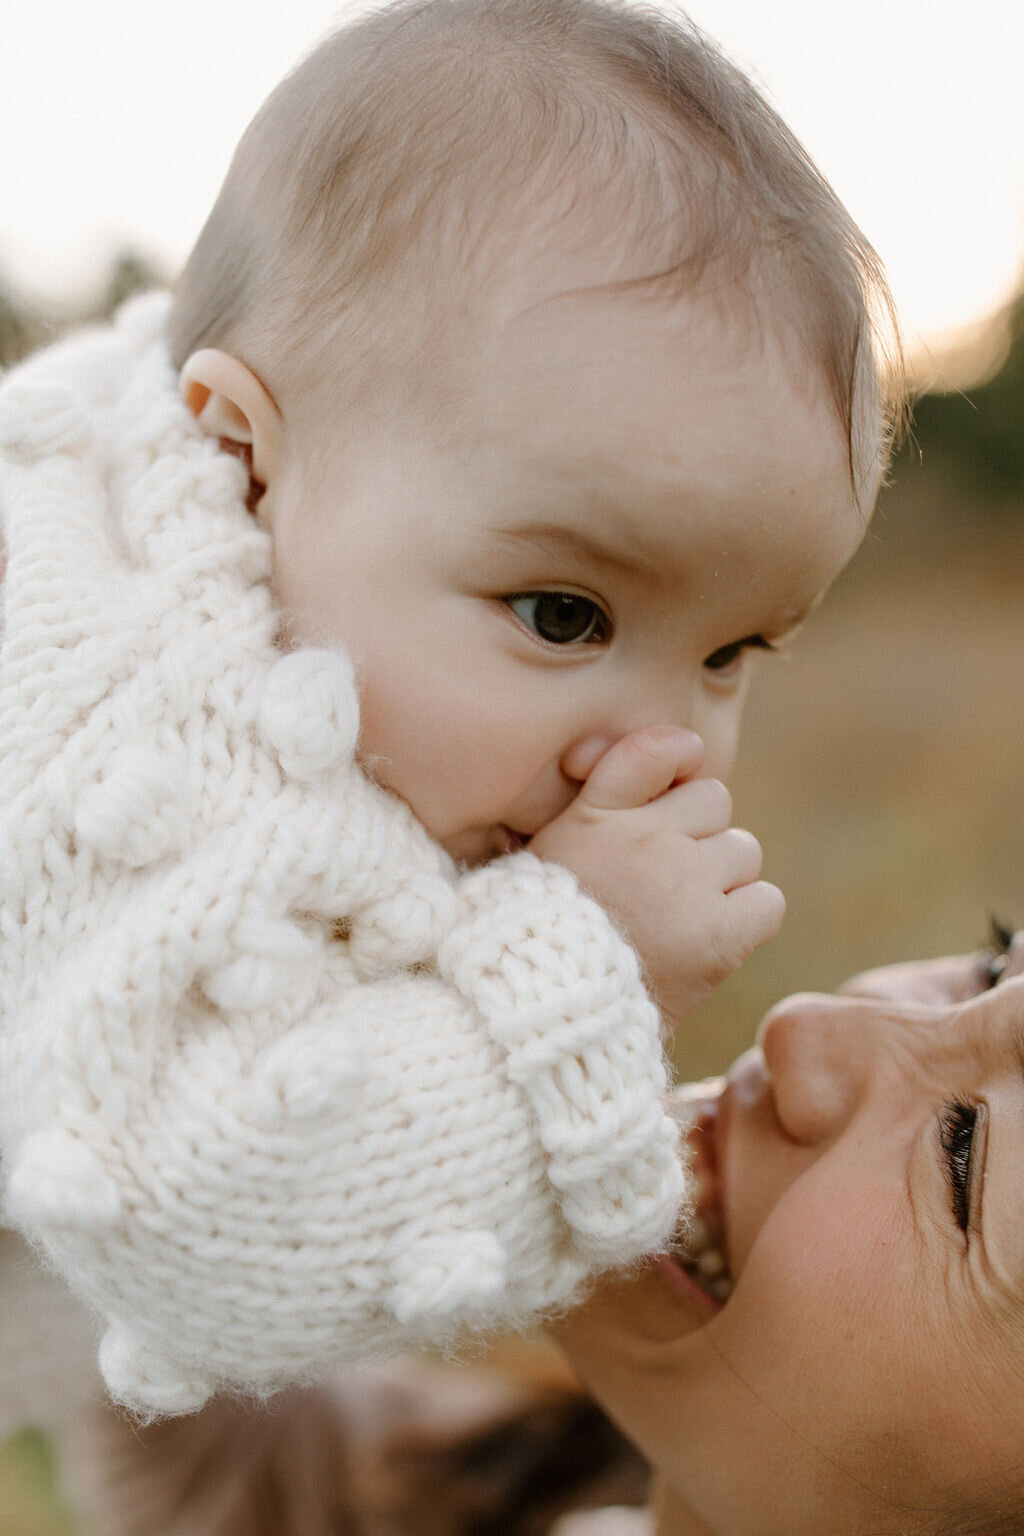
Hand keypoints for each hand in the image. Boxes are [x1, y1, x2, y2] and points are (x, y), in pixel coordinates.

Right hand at [529, 726, 783, 1022]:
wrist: (552, 1010)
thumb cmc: (549, 928)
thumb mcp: (553, 846)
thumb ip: (602, 792)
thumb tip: (676, 748)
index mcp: (596, 813)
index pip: (662, 749)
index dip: (679, 758)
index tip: (673, 784)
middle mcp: (644, 838)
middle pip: (714, 800)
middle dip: (699, 832)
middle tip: (665, 876)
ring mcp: (684, 885)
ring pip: (742, 851)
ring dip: (722, 877)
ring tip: (683, 912)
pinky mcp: (718, 936)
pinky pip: (766, 901)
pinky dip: (748, 916)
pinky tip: (714, 933)